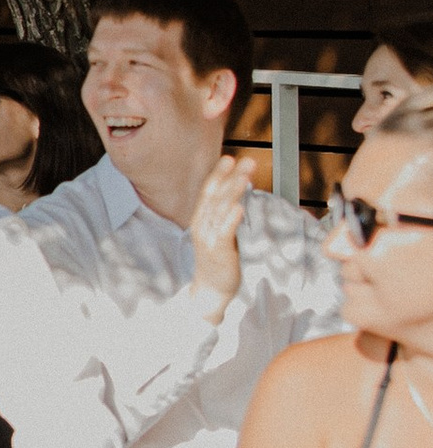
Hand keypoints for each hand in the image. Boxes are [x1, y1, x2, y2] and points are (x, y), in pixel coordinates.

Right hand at [189, 155, 255, 308]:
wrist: (210, 290)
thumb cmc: (218, 260)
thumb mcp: (219, 233)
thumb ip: (224, 214)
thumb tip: (237, 195)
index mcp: (202, 218)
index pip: (209, 191)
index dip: (219, 174)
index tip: (230, 158)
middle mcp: (202, 225)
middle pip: (215, 196)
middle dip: (230, 177)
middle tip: (245, 161)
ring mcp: (208, 238)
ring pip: (220, 210)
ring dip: (232, 192)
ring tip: (244, 177)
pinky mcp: (217, 252)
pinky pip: (224, 232)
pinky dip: (230, 219)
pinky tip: (238, 207)